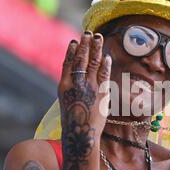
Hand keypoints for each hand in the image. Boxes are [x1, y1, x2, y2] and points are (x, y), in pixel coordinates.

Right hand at [58, 32, 111, 169]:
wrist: (81, 135)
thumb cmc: (73, 120)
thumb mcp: (67, 101)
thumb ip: (72, 87)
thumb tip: (78, 75)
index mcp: (63, 86)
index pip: (68, 63)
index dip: (72, 51)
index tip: (75, 41)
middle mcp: (75, 84)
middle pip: (80, 60)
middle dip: (85, 45)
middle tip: (89, 33)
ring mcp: (88, 88)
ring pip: (92, 64)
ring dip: (96, 49)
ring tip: (98, 38)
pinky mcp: (100, 93)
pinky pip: (103, 75)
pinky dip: (105, 65)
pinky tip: (106, 56)